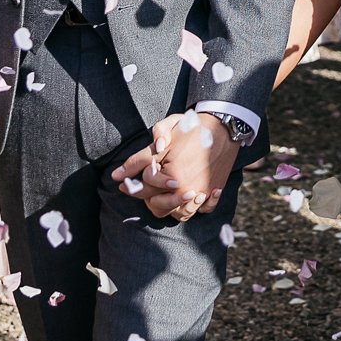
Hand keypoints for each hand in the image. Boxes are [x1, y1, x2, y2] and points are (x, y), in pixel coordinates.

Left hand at [111, 112, 237, 220]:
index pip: (143, 189)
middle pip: (158, 207)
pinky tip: (188, 196)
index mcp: (171, 177)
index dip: (131, 185)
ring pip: (178, 214)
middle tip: (144, 188)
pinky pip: (200, 211)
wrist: (224, 126)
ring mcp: (201, 194)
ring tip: (163, 193)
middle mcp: (186, 190)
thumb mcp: (162, 137)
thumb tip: (116, 176)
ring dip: (169, 206)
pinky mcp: (214, 194)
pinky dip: (192, 207)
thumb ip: (138, 159)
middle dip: (148, 198)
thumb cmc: (191, 129)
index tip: (123, 184)